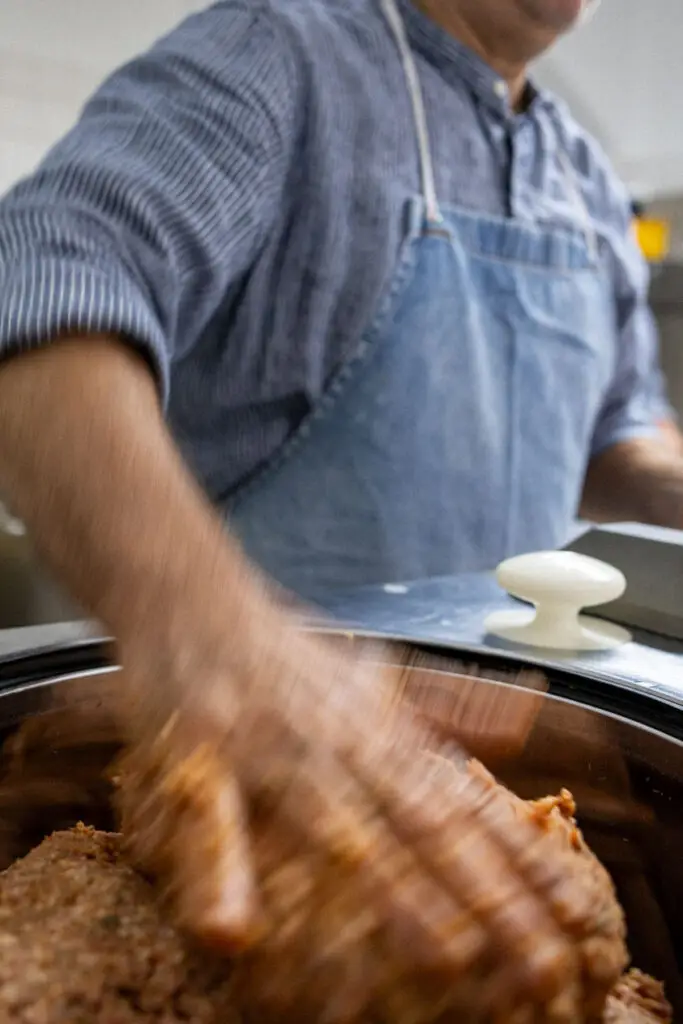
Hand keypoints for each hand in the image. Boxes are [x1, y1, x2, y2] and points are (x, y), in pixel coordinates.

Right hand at [112, 591, 626, 1022]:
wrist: (196, 600)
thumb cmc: (284, 650)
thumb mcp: (373, 671)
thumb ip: (447, 704)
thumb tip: (526, 719)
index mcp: (377, 730)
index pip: (460, 802)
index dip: (518, 859)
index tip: (571, 911)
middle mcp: (336, 744)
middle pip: (420, 825)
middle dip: (484, 894)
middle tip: (537, 962)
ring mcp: (270, 752)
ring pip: (339, 829)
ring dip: (390, 891)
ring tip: (445, 956)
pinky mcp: (198, 760)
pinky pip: (210, 825)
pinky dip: (220, 876)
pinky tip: (230, 933)